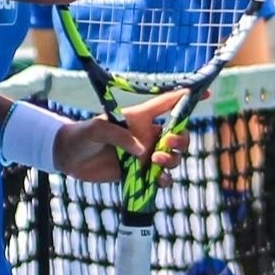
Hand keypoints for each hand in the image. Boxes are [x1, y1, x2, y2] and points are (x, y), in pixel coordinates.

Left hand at [53, 88, 191, 182]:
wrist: (68, 157)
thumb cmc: (81, 136)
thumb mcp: (97, 129)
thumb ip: (120, 136)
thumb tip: (142, 151)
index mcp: (139, 118)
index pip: (167, 104)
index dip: (186, 98)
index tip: (206, 93)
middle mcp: (146, 135)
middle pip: (178, 136)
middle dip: (180, 141)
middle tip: (164, 146)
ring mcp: (144, 155)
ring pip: (173, 157)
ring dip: (172, 160)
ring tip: (155, 161)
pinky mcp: (139, 174)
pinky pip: (161, 178)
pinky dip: (165, 180)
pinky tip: (158, 181)